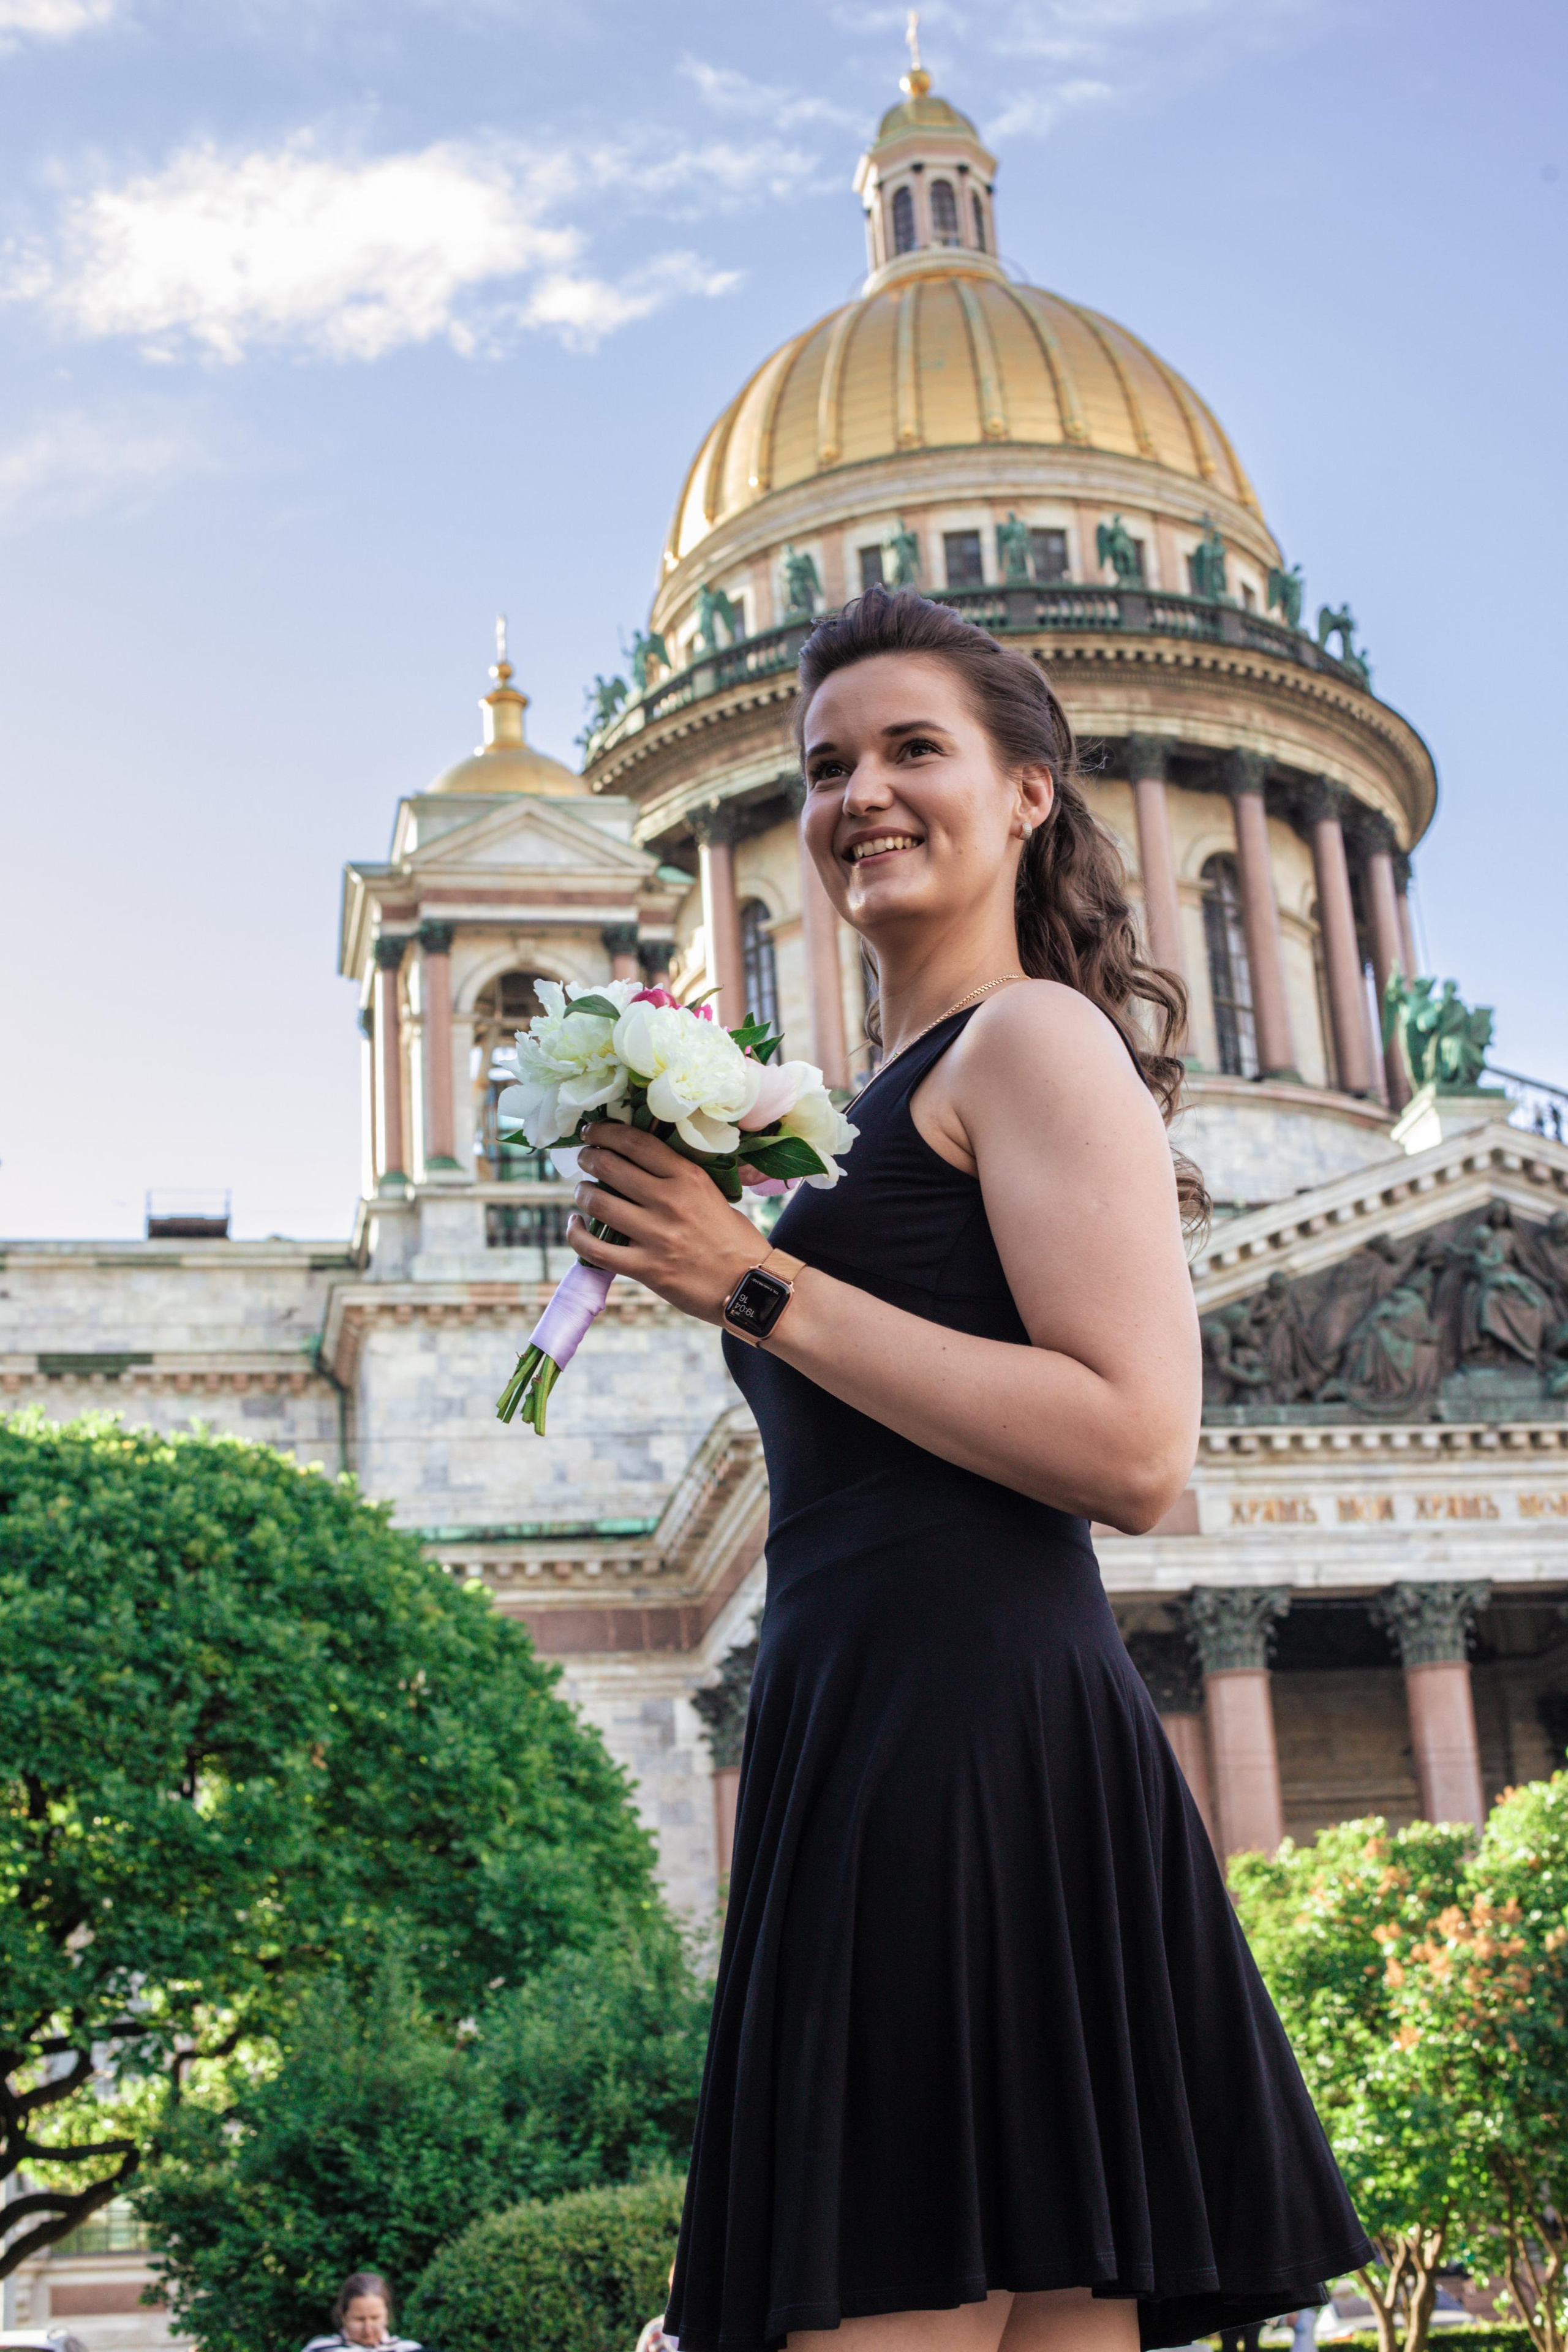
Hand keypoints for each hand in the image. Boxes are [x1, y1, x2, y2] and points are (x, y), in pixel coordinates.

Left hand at [567, 1122, 766, 1323]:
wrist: (749, 1284)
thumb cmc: (732, 1238)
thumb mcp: (711, 1193)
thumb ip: (677, 1178)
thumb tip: (636, 1162)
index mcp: (688, 1178)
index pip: (636, 1143)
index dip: (606, 1132)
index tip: (593, 1131)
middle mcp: (670, 1201)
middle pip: (610, 1166)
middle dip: (589, 1158)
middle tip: (585, 1158)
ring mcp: (656, 1235)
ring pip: (598, 1203)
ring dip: (583, 1192)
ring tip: (583, 1191)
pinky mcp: (646, 1268)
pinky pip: (595, 1249)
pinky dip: (577, 1234)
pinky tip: (576, 1226)